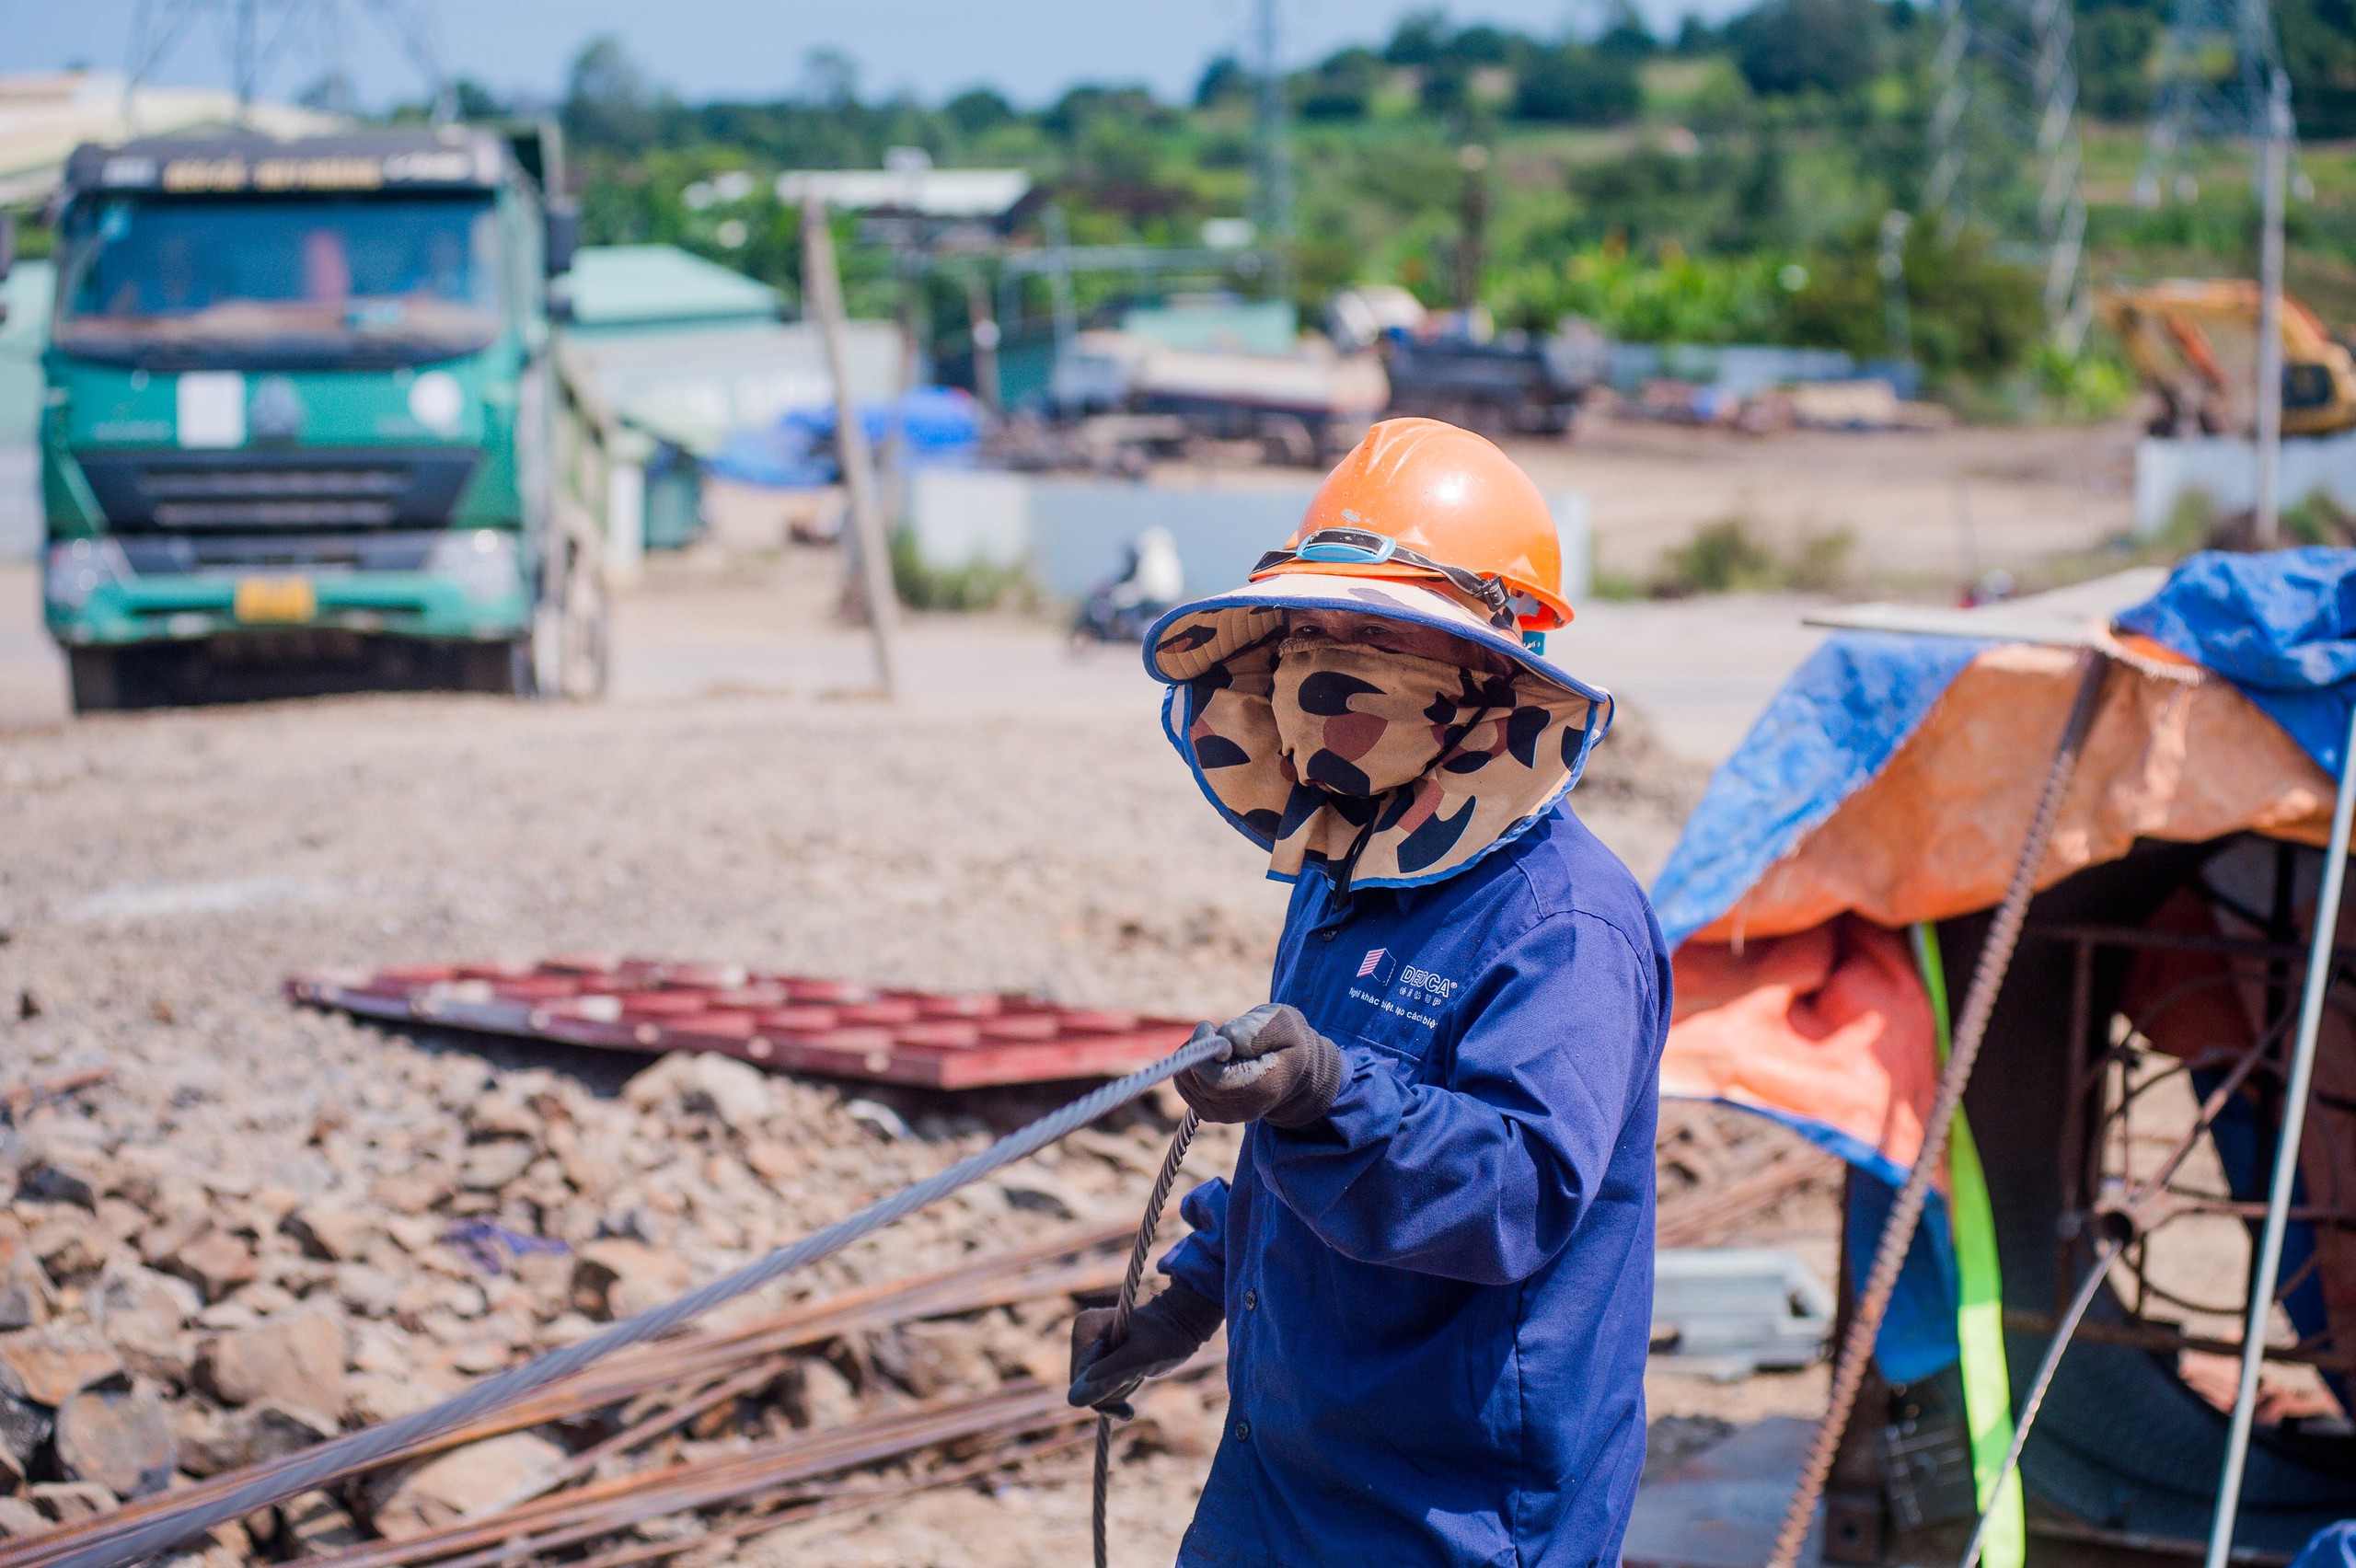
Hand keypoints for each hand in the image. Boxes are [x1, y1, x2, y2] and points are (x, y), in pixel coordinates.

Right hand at [1067, 1282, 1222, 1419]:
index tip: (1127, 1398)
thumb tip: (1073, 1400)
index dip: (1102, 1397)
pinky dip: (1120, 1388)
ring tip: (1140, 1371)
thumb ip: (1107, 1378)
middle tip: (1138, 1376)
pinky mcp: (1102, 1353)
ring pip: (1095, 1388)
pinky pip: (1103, 1384)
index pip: (1078, 1383)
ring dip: (1120, 1389)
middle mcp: (1083, 1335)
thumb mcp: (1138, 1360)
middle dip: (1113, 1391)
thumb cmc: (1165, 1337)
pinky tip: (1136, 1380)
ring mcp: (1091, 1344)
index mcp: (1084, 1329)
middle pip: (1084, 1386)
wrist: (1184, 1322)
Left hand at [1175, 1003, 1345, 1127]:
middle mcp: (1242, 1109)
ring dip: (1194, 1054)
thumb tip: (1227, 1040)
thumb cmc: (1287, 1041)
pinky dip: (1191, 1065)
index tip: (1211, 1028)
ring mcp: (1224, 1115)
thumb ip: (1256, 1029)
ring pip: (1186, 1080)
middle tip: (1215, 1031)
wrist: (1293, 1072)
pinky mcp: (1209, 1112)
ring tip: (1219, 1045)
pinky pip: (1184, 1084)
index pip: (1215, 1079)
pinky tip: (1214, 1058)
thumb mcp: (1283, 1023)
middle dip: (1198, 1048)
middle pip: (1197, 1079)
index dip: (1205, 1050)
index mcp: (1264, 1088)